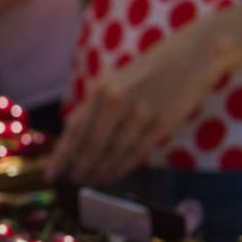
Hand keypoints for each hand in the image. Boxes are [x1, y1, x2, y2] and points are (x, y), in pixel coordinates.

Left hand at [48, 9, 241, 185]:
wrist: (189, 57)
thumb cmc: (145, 73)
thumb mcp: (113, 83)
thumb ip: (94, 109)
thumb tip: (72, 141)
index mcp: (101, 91)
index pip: (76, 130)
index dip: (63, 156)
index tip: (52, 175)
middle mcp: (117, 102)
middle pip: (92, 146)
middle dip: (79, 168)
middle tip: (71, 184)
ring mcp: (141, 114)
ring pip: (114, 153)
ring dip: (99, 172)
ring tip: (89, 184)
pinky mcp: (163, 124)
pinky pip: (137, 152)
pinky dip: (121, 168)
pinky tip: (111, 176)